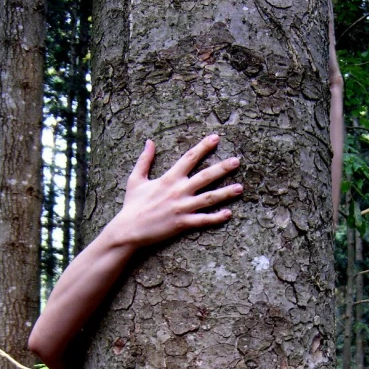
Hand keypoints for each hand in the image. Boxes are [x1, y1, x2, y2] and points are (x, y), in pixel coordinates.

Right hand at [109, 134, 241, 247]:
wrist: (128, 230)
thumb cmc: (132, 205)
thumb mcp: (135, 179)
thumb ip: (144, 160)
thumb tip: (149, 141)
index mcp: (169, 178)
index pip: (189, 158)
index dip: (204, 147)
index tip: (216, 138)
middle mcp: (178, 191)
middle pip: (205, 176)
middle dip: (222, 168)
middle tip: (237, 161)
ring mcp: (182, 207)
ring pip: (208, 198)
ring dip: (225, 193)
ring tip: (240, 188)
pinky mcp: (182, 223)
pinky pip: (203, 220)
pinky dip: (216, 217)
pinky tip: (228, 213)